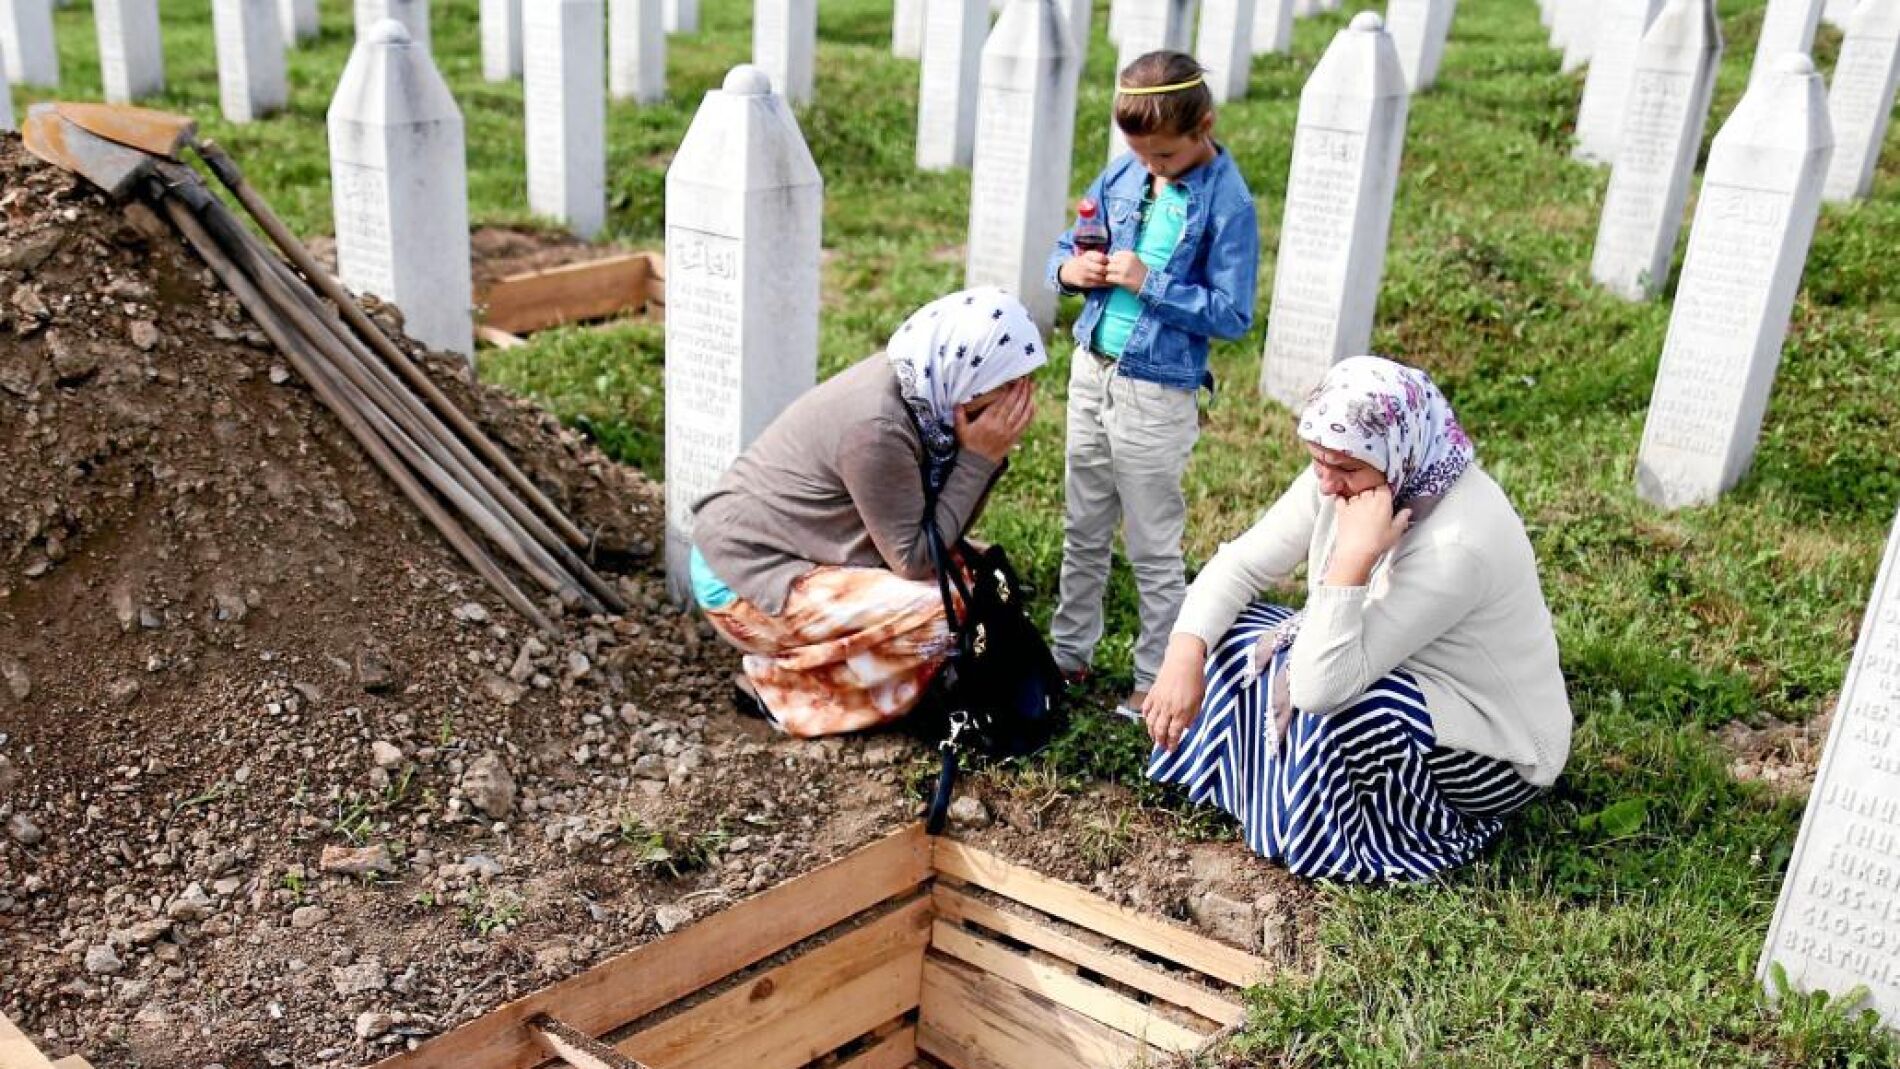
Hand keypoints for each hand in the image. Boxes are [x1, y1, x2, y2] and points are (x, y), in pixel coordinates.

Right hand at [955, 379, 1034, 461]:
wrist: (977, 464)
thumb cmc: (968, 446)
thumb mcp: (960, 430)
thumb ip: (959, 415)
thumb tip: (957, 403)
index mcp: (987, 421)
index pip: (1001, 402)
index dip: (1008, 390)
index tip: (1013, 380)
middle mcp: (1000, 425)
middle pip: (1013, 404)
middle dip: (1020, 390)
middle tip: (1025, 378)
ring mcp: (1008, 431)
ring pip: (1021, 412)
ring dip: (1027, 398)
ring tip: (1031, 386)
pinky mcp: (1014, 437)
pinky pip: (1025, 423)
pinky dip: (1030, 413)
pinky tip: (1033, 404)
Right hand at [1060, 253, 1109, 289]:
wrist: (1069, 271)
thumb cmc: (1085, 262)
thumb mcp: (1089, 255)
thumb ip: (1100, 257)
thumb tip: (1114, 261)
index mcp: (1087, 255)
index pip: (1101, 258)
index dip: (1107, 261)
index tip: (1109, 263)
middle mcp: (1084, 264)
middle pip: (1101, 269)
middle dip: (1108, 271)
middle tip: (1113, 272)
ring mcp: (1083, 274)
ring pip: (1100, 278)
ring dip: (1108, 279)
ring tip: (1113, 278)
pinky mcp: (1084, 283)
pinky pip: (1097, 284)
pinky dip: (1105, 284)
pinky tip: (1109, 283)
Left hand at [1105, 251, 1147, 293]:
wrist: (1148, 284)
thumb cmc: (1139, 272)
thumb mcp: (1134, 260)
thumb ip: (1123, 258)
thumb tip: (1107, 258)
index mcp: (1130, 255)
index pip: (1115, 254)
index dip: (1115, 261)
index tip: (1119, 267)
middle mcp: (1127, 261)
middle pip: (1110, 261)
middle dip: (1111, 267)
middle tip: (1115, 273)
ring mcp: (1125, 270)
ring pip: (1108, 269)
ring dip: (1109, 273)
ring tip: (1115, 277)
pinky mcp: (1122, 279)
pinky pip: (1109, 277)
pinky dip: (1110, 280)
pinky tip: (1115, 282)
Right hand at [1143, 635, 1207, 750]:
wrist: (1184, 661)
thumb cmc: (1195, 679)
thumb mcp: (1199, 699)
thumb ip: (1193, 715)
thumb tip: (1186, 727)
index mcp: (1182, 712)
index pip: (1174, 734)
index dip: (1172, 744)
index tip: (1172, 750)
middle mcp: (1168, 709)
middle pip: (1160, 731)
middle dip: (1160, 742)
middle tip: (1162, 747)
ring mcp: (1158, 701)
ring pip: (1150, 722)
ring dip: (1151, 732)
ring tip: (1154, 737)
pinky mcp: (1152, 693)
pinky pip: (1145, 709)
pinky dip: (1146, 717)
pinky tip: (1148, 721)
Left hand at [1326, 485, 1410, 584]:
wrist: (1356, 553)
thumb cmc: (1376, 543)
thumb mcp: (1395, 532)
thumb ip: (1402, 519)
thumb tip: (1407, 511)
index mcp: (1382, 502)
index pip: (1384, 487)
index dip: (1385, 491)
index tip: (1386, 496)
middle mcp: (1367, 499)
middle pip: (1369, 488)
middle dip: (1372, 494)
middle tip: (1375, 505)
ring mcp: (1353, 504)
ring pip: (1356, 494)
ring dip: (1359, 498)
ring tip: (1362, 508)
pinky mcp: (1341, 511)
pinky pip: (1340, 499)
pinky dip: (1343, 500)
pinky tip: (1346, 505)